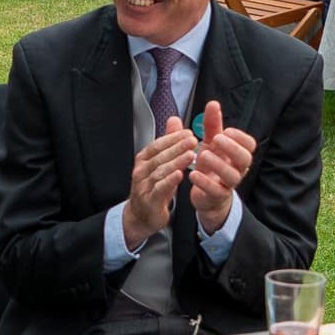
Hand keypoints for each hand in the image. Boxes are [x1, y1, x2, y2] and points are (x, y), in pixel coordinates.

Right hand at [121, 116, 197, 248]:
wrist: (142, 215)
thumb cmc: (153, 187)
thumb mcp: (161, 163)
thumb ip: (168, 141)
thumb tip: (174, 120)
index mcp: (144, 159)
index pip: (158, 144)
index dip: (173, 138)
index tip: (189, 132)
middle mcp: (141, 170)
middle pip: (160, 156)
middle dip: (177, 147)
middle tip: (193, 140)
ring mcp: (143, 185)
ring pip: (160, 170)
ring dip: (176, 162)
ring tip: (191, 155)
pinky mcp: (149, 199)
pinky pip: (159, 188)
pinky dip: (169, 180)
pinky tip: (180, 174)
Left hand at [188, 100, 255, 234]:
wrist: (207, 195)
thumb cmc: (212, 166)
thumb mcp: (211, 143)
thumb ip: (212, 125)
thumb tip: (213, 103)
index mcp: (237, 155)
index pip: (250, 145)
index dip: (239, 137)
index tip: (225, 131)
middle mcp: (237, 169)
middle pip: (245, 159)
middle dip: (232, 148)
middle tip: (215, 139)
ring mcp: (228, 184)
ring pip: (233, 176)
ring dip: (218, 164)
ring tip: (202, 155)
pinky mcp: (217, 196)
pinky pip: (215, 191)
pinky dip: (204, 182)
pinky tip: (193, 174)